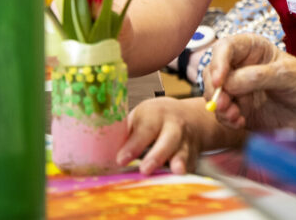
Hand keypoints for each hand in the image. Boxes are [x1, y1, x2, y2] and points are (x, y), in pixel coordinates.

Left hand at [117, 96, 240, 175]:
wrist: (189, 117)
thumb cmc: (155, 120)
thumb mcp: (140, 119)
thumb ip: (125, 134)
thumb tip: (100, 153)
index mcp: (155, 114)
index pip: (145, 129)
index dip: (134, 144)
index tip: (120, 160)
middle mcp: (173, 125)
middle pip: (168, 138)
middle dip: (158, 154)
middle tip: (145, 169)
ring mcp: (186, 140)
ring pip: (184, 150)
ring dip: (180, 161)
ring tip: (177, 171)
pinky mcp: (194, 153)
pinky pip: (192, 162)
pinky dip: (188, 170)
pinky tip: (181, 180)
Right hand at [205, 34, 295, 130]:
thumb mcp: (287, 75)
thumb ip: (257, 76)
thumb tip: (227, 83)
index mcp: (254, 49)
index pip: (226, 48)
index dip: (218, 62)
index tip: (220, 79)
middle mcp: (242, 68)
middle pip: (213, 72)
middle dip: (215, 88)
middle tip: (223, 104)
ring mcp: (240, 90)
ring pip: (214, 94)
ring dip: (219, 106)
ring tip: (234, 115)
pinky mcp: (240, 111)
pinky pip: (222, 114)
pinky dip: (226, 118)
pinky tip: (239, 122)